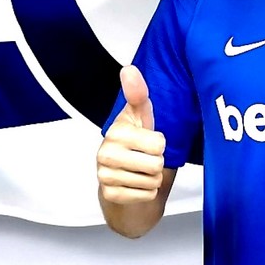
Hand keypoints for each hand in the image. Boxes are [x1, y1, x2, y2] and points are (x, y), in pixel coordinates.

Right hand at [96, 65, 166, 203]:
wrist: (121, 177)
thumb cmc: (134, 143)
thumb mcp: (141, 117)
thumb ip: (138, 94)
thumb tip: (129, 69)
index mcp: (116, 131)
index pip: (159, 144)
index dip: (160, 144)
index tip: (147, 141)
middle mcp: (105, 153)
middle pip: (156, 165)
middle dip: (157, 164)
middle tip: (144, 159)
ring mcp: (105, 176)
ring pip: (152, 182)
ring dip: (151, 179)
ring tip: (140, 171)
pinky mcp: (109, 196)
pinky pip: (145, 196)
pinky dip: (146, 193)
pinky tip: (135, 185)